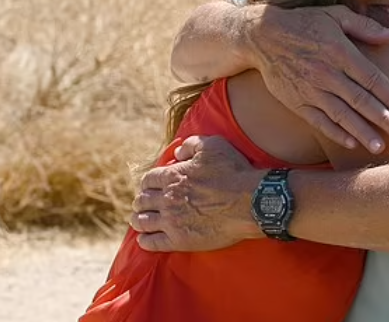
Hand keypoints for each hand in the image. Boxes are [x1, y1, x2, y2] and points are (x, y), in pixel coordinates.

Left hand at [130, 136, 263, 251]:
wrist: (250, 202)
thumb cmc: (234, 172)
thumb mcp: (214, 146)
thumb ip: (191, 144)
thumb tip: (177, 153)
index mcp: (173, 176)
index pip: (148, 180)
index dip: (147, 183)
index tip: (150, 186)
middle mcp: (167, 199)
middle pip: (142, 201)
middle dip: (141, 201)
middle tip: (144, 204)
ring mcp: (172, 221)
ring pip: (143, 222)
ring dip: (139, 221)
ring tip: (140, 221)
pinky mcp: (180, 240)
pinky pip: (153, 243)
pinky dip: (145, 241)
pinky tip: (144, 240)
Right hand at [247, 4, 388, 152]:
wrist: (262, 36)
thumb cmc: (304, 23)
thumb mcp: (335, 15)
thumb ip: (365, 27)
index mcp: (340, 52)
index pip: (372, 79)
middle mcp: (327, 73)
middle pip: (361, 101)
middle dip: (384, 119)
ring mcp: (311, 90)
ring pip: (341, 115)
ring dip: (362, 132)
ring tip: (379, 146)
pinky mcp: (296, 102)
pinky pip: (319, 121)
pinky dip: (335, 133)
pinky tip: (350, 143)